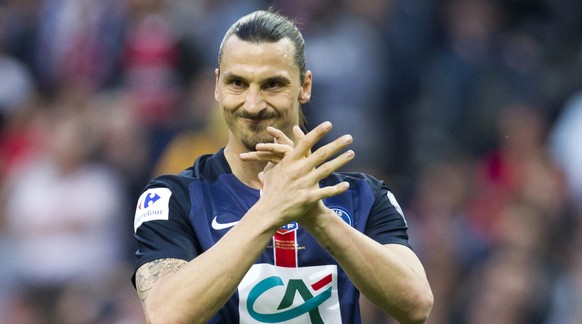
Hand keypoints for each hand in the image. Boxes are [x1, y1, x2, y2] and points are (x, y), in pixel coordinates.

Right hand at [240, 122, 354, 226]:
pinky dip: (337, 188)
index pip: (305, 143)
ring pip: (327, 169)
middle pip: (321, 154)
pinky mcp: (309, 198)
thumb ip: (276, 153)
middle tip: (349, 137)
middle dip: (336, 144)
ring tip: (351, 153)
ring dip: (341, 161)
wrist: (268, 212)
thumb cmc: (270, 190)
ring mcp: (304, 184)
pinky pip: (327, 191)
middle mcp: (298, 171)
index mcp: (289, 162)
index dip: (318, 132)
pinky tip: (347, 184)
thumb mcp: (271, 169)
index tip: (329, 124)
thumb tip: (276, 139)